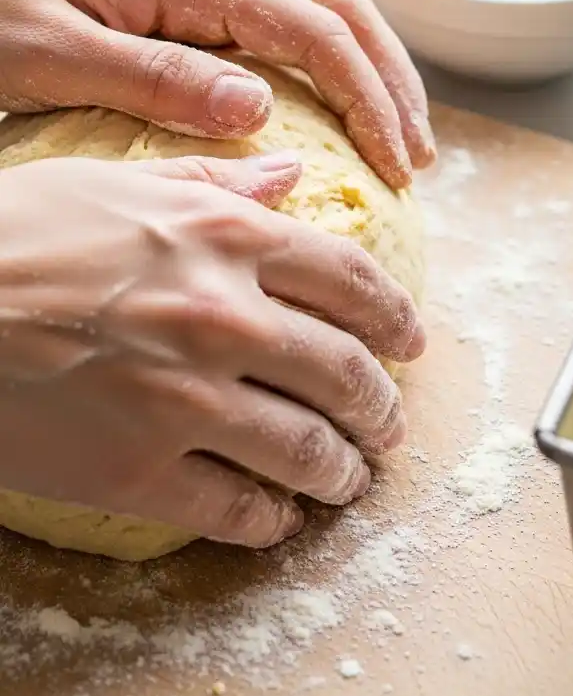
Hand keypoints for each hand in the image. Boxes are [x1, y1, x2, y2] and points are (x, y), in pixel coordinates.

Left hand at [0, 0, 434, 188]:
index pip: (313, 28)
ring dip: (367, 73)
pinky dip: (322, 73)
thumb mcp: (51, 55)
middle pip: (336, 10)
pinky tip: (329, 116)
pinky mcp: (181, 7)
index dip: (368, 94)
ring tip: (398, 139)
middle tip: (418, 157)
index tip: (397, 164)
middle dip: (391, 80)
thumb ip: (155, 77)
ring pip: (314, 16)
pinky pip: (276, 33)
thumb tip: (260, 105)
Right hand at [0, 152, 424, 548]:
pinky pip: (236, 512)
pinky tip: (277, 519)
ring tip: (349, 480)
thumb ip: (218, 181)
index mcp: (227, 239)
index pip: (355, 282)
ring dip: (343, 474)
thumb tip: (290, 173)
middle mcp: (224, 318)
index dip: (398, 319)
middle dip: (382, 409)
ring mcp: (186, 402)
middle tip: (388, 424)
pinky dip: (271, 522)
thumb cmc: (19, 232)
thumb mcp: (120, 182)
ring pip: (307, 452)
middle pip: (346, 375)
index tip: (411, 342)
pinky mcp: (139, 473)